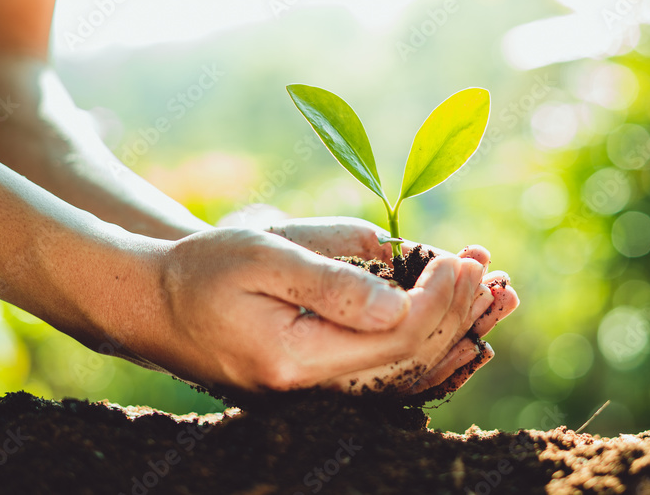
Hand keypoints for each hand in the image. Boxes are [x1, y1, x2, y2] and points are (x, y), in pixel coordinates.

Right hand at [134, 227, 493, 394]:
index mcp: (294, 359)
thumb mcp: (264, 255)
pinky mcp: (318, 384)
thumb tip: (399, 302)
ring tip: (488, 292)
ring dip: (452, 330)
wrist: (161, 305)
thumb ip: (330, 281)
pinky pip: (388, 374)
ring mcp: (314, 394)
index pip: (395, 337)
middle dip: (456, 309)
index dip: (439, 298)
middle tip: (485, 264)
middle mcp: (310, 391)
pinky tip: (454, 321)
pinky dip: (427, 344)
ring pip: (406, 372)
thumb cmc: (206, 268)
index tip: (459, 256)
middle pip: (410, 358)